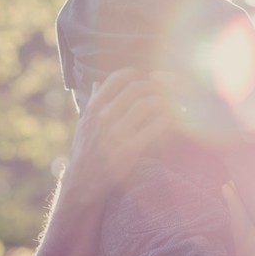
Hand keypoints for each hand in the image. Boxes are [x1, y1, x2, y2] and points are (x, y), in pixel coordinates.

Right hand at [64, 69, 175, 196]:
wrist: (83, 182)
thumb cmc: (85, 151)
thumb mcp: (83, 123)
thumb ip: (92, 102)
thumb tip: (97, 82)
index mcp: (93, 108)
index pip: (116, 79)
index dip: (134, 74)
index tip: (144, 77)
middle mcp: (104, 117)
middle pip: (136, 88)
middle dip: (153, 86)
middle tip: (162, 91)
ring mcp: (117, 133)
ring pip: (147, 104)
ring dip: (162, 101)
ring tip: (168, 104)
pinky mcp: (130, 148)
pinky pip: (155, 126)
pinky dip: (167, 119)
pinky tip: (171, 119)